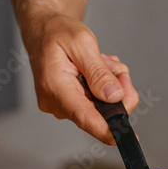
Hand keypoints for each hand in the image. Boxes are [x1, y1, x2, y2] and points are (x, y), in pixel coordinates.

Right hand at [25, 15, 138, 143]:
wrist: (43, 31)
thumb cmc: (56, 32)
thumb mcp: (81, 42)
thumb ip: (98, 72)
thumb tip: (113, 96)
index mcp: (55, 87)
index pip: (84, 116)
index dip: (106, 130)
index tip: (124, 137)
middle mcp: (56, 103)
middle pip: (99, 112)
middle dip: (116, 90)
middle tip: (112, 65)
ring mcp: (62, 106)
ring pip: (102, 106)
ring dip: (110, 84)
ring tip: (100, 61)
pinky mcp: (69, 105)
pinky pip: (97, 102)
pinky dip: (104, 86)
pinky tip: (96, 68)